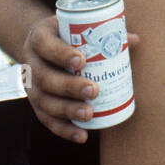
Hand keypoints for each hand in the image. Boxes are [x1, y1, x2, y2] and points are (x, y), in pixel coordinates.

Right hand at [20, 13, 139, 143]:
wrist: (40, 48)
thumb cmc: (65, 36)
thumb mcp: (76, 28)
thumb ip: (103, 33)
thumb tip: (135, 40)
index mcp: (39, 38)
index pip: (44, 44)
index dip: (60, 54)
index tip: (82, 60)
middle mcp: (30, 63)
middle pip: (44, 77)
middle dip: (68, 86)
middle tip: (93, 90)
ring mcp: (30, 86)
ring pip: (44, 101)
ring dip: (66, 110)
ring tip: (89, 114)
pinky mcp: (36, 105)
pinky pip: (47, 119)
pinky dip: (64, 130)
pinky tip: (82, 136)